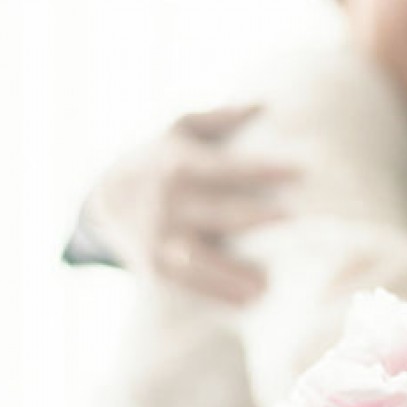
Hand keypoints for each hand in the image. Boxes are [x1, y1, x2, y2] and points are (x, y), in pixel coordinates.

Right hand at [83, 104, 300, 303]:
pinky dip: (215, 295)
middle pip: (219, 213)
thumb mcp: (180, 128)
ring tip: (267, 284)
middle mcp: (168, 203)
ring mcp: (159, 239)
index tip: (301, 171)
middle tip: (296, 222)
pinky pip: (187, 284)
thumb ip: (221, 117)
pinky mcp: (154, 268)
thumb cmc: (161, 158)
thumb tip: (264, 103)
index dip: (264, 169)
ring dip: (231, 272)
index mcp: (179, 164)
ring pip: (197, 258)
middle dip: (256, 218)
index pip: (228, 168)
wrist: (105, 197)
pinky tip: (246, 304)